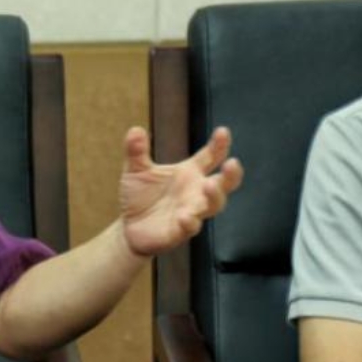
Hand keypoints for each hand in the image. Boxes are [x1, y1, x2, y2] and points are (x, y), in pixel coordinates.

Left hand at [119, 125, 242, 256]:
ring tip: (209, 185)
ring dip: (214, 196)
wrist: (128, 227)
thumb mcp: (135, 170)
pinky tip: (185, 217)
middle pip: (223, 183)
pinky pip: (190, 227)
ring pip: (213, 205)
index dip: (219, 145)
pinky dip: (190, 222)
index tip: (222, 132)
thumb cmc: (139, 196)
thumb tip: (135, 130)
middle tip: (233, 163)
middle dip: (231, 174)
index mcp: (190, 173)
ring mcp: (192, 212)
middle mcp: (196, 192)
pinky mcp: (180, 231)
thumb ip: (136, 151)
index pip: (211, 157)